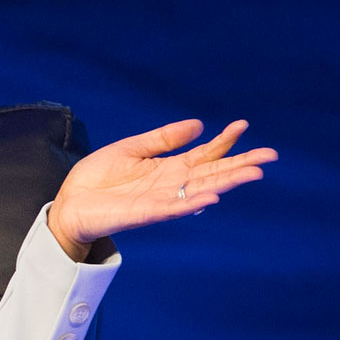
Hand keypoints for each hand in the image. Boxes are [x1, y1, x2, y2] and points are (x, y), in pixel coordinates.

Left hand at [47, 118, 276, 258]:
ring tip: (252, 174)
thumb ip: (163, 139)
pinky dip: (191, 204)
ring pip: (200, 191)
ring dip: (226, 183)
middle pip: (212, 174)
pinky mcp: (143, 215)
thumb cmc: (97, 179)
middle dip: (240, 164)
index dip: (224, 141)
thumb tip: (199, 125)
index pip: (204, 155)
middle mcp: (170, 186)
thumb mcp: (131, 149)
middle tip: (270, 156)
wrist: (69, 204)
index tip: (243, 125)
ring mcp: (159, 201)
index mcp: (168, 169)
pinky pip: (172, 209)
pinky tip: (211, 197)